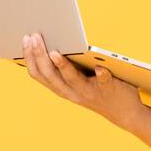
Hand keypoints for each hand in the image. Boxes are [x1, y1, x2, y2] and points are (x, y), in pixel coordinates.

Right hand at [22, 32, 146, 130]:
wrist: (124, 113)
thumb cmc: (97, 89)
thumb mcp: (77, 82)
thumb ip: (65, 68)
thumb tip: (54, 41)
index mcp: (62, 89)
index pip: (39, 74)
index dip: (29, 58)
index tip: (25, 39)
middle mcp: (73, 93)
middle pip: (50, 75)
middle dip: (39, 55)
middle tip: (34, 37)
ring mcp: (90, 92)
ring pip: (72, 79)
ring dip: (62, 66)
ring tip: (54, 52)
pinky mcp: (109, 89)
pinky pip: (104, 82)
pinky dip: (102, 75)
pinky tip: (99, 66)